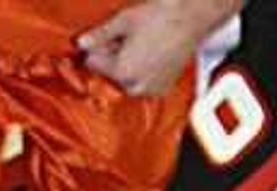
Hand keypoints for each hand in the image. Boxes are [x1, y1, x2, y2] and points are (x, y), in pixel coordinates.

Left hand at [75, 0, 219, 96]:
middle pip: (110, 75)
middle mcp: (138, 86)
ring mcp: (154, 88)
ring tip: (135, 44)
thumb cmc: (164, 16)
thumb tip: (82, 43)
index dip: (95, 49)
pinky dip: (142, 72)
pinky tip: (147, 54)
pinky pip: (144, 84)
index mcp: (123, 72)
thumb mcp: (124, 21)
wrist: (194, 16)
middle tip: (119, 39)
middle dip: (111, 59)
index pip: (94, 64)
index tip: (99, 38)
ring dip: (126, 67)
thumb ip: (100, 35)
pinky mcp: (165, 86)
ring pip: (127, 82)